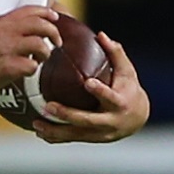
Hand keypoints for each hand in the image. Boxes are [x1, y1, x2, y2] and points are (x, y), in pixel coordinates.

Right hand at [0, 5, 62, 94]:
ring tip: (40, 58)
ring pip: (39, 44)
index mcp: (0, 23)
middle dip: (53, 32)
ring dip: (45, 52)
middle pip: (39, 25)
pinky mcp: (6, 67)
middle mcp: (4, 33)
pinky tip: (28, 69)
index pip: (28, 10)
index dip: (45, 12)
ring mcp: (6, 49)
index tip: (54, 17)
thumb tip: (19, 24)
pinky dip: (33, 68)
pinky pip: (30, 66)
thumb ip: (3, 26)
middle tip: (56, 41)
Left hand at [32, 32, 149, 142]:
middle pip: (88, 120)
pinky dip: (56, 137)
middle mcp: (110, 121)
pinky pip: (72, 139)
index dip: (100, 91)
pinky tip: (39, 133)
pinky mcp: (92, 139)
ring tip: (37, 123)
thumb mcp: (127, 71)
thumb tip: (100, 35)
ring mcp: (100, 133)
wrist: (137, 118)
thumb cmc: (128, 88)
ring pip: (77, 134)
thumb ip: (115, 53)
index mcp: (120, 103)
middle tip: (49, 106)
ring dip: (56, 130)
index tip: (88, 82)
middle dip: (68, 115)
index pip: (111, 97)